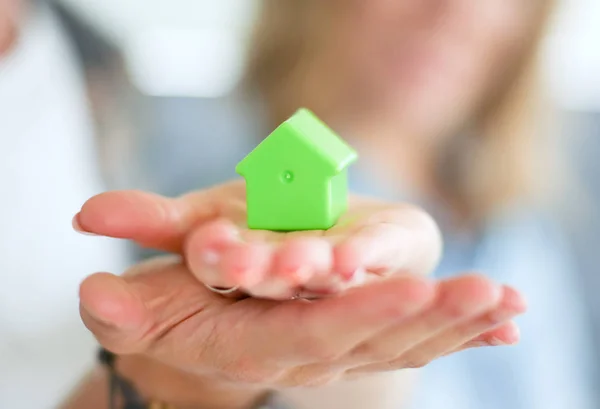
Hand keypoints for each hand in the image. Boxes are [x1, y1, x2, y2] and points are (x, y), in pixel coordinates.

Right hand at [74, 180, 525, 402]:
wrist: (212, 332)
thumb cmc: (181, 309)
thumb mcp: (147, 303)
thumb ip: (126, 303)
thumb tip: (93, 293)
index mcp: (259, 342)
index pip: (313, 333)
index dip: (360, 314)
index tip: (409, 287)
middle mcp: (308, 351)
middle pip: (374, 338)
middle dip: (429, 318)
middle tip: (486, 292)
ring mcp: (342, 347)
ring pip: (406, 342)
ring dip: (460, 324)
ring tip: (509, 300)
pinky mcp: (363, 335)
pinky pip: (419, 340)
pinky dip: (466, 333)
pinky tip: (510, 319)